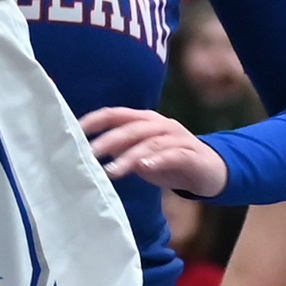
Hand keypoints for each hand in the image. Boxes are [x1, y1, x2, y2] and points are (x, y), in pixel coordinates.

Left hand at [79, 108, 228, 197]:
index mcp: (145, 120)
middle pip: (131, 127)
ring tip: (111, 170)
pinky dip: (157, 159)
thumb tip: (89, 154)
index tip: (75, 131)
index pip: (116, 114)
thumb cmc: (169, 161)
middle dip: (108, 140)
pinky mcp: (190, 155)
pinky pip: (172, 155)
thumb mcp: (141, 156)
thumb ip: (120, 151)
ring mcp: (177, 138)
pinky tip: (144, 167)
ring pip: (149, 142)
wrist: (210, 171)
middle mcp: (160, 124)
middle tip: (89, 154)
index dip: (95, 120)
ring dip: (129, 156)